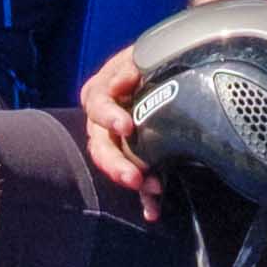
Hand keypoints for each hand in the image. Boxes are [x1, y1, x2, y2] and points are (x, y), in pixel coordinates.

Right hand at [73, 42, 162, 209]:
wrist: (168, 72)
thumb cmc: (150, 60)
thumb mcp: (141, 55)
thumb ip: (129, 67)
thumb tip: (119, 84)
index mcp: (100, 93)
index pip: (97, 106)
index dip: (109, 117)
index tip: (127, 126)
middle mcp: (102, 121)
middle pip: (100, 146)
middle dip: (116, 163)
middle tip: (134, 177)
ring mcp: (116, 142)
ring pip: (113, 164)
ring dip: (129, 177)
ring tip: (151, 188)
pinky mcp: (134, 158)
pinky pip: (135, 179)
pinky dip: (145, 198)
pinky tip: (153, 211)